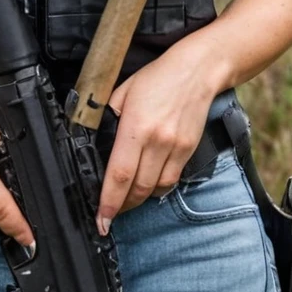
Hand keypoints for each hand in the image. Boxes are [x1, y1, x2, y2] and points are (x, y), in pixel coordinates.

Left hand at [95, 42, 217, 235]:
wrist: (198, 71)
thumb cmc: (157, 77)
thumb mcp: (122, 92)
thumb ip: (107, 117)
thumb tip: (94, 141)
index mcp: (136, 126)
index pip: (119, 174)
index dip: (109, 201)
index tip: (101, 220)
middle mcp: (158, 141)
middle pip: (137, 188)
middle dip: (120, 207)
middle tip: (108, 215)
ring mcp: (176, 147)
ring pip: (154, 189)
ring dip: (138, 200)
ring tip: (125, 201)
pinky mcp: (188, 150)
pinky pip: (171, 181)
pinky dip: (156, 189)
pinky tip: (146, 186)